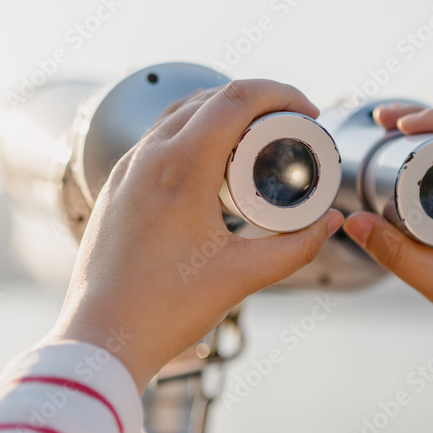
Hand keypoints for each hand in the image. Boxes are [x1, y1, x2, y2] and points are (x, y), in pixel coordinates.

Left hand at [48, 80, 343, 392]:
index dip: (282, 94)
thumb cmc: (165, 309)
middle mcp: (148, 156)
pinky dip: (195, 135)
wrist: (103, 338)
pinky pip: (159, 140)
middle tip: (292, 127)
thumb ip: (298, 246)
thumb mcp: (244, 275)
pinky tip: (214, 166)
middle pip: (211, 98)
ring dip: (224, 115)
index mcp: (179, 167)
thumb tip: (329, 222)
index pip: (238, 99)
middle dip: (259, 102)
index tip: (309, 114)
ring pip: (181, 114)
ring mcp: (127, 169)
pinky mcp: (118, 187)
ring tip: (258, 143)